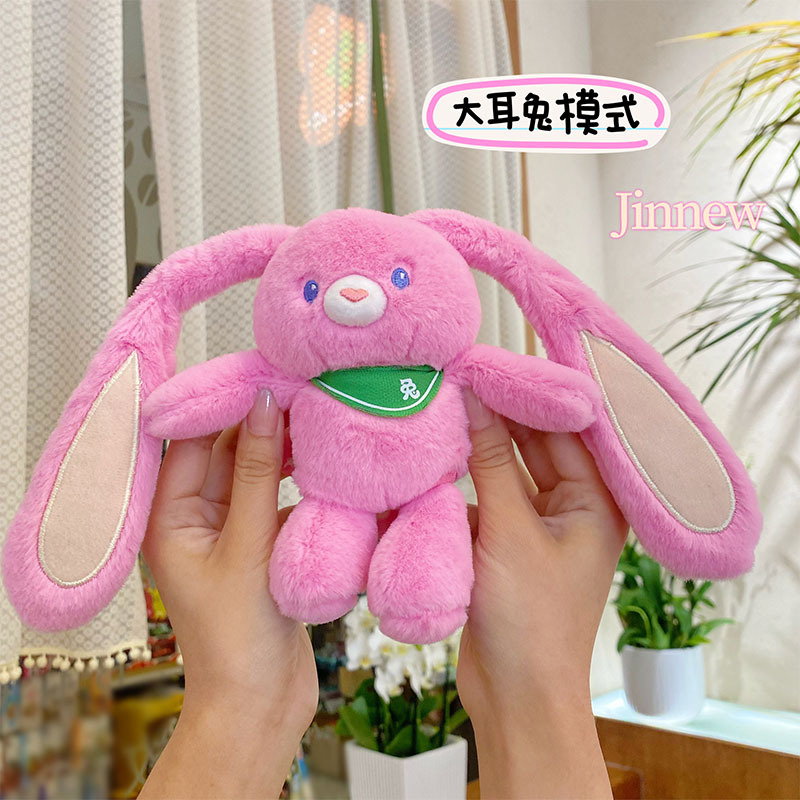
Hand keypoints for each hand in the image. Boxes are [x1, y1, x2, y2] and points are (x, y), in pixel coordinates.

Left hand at [140, 390, 315, 799]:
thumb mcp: (248, 546)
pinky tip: (323, 461)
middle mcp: (194, 520)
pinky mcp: (259, 545)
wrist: (262, 703)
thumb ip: (259, 474)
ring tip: (315, 416)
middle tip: (297, 387)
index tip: (258, 372)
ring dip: (282, 449)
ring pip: (255, 473)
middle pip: (224, 452)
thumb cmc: (238, 640)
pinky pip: (276, 498)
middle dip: (258, 422)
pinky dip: (297, 481)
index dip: (222, 404)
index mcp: (169, 519)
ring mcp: (228, 532)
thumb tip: (263, 405)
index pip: (190, 441)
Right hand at [458, 390, 626, 799]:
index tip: (490, 361)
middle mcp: (573, 508)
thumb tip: (472, 397)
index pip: (563, 428)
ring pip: (505, 469)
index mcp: (597, 501)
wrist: (515, 698)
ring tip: (444, 406)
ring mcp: (538, 526)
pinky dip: (462, 482)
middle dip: (498, 415)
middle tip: (460, 376)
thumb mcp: (510, 531)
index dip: (528, 394)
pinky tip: (435, 459)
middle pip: (534, 444)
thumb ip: (489, 462)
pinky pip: (485, 497)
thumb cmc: (532, 623)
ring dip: (476, 447)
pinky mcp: (506, 543)